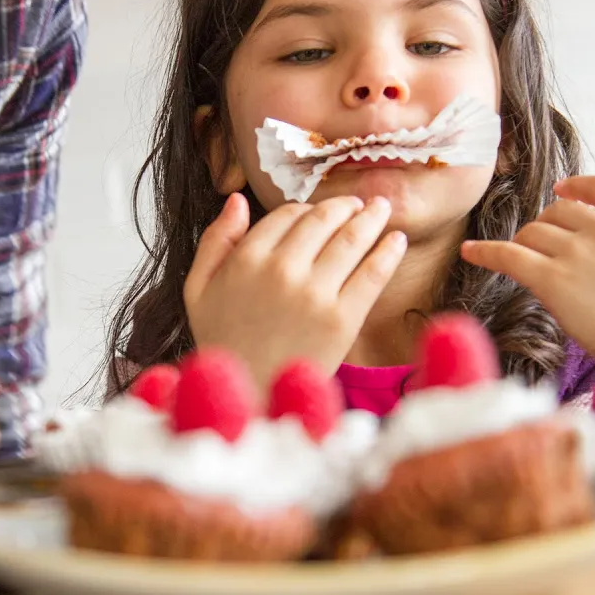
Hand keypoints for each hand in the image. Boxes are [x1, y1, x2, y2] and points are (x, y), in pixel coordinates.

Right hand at [183, 193, 406, 387]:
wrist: (250, 394)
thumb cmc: (223, 341)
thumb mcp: (198, 288)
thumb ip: (215, 240)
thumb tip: (236, 200)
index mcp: (246, 260)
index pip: (287, 215)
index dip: (305, 210)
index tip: (318, 213)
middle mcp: (281, 271)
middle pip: (322, 220)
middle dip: (344, 206)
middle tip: (359, 203)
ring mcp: (314, 294)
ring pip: (351, 240)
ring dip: (371, 218)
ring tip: (381, 210)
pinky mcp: (342, 319)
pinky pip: (372, 274)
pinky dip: (388, 252)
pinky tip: (397, 240)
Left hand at [462, 175, 594, 426]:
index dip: (576, 185)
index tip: (561, 189)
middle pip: (557, 211)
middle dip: (546, 225)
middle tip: (544, 247)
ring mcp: (576, 252)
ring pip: (531, 231)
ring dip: (524, 243)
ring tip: (526, 260)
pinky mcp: (550, 278)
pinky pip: (506, 254)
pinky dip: (484, 251)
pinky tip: (469, 251)